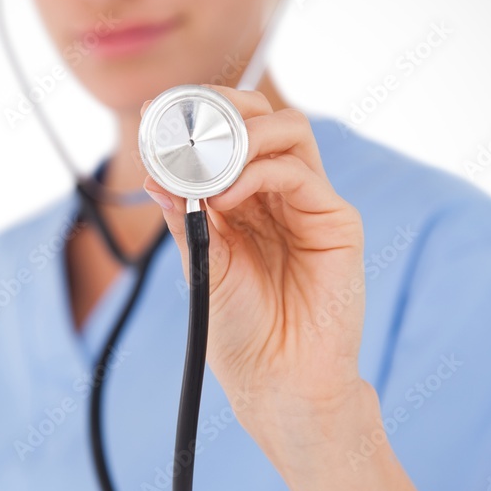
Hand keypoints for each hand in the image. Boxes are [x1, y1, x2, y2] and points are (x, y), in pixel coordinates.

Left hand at [141, 85, 376, 470]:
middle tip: (186, 124)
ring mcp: (310, 204)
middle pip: (264, 118)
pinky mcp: (336, 222)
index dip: (198, 115)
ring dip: (243, 136)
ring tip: (208, 166)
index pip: (230, 135)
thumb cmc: (238, 330)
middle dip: (225, 109)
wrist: (278, 380)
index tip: (156, 116)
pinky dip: (258, 173)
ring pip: (289, 132)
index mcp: (245, 201)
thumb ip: (184, 217)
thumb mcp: (200, 264)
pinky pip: (300, 173)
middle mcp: (279, 195)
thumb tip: (154, 174)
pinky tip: (227, 198)